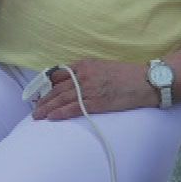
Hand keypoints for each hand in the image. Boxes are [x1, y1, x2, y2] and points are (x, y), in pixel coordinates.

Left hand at [30, 59, 158, 120]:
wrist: (146, 81)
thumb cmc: (127, 75)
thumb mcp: (103, 67)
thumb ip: (86, 73)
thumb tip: (69, 82)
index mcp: (85, 64)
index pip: (59, 75)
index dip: (47, 86)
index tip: (40, 94)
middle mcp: (84, 75)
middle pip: (57, 88)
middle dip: (44, 99)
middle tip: (35, 109)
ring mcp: (90, 88)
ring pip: (62, 99)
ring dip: (47, 108)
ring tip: (37, 115)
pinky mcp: (97, 102)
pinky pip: (74, 108)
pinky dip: (61, 112)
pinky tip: (51, 117)